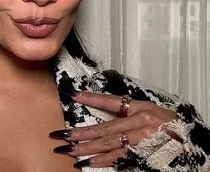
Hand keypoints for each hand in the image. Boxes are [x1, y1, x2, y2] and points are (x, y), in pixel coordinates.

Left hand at [49, 92, 176, 168]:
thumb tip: (110, 117)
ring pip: (108, 142)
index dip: (92, 98)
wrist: (194, 144)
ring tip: (68, 149)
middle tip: (62, 133)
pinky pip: (118, 157)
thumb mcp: (153, 113)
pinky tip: (87, 161)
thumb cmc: (174, 128)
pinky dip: (102, 160)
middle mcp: (139, 121)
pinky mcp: (143, 153)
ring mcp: (141, 138)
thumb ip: (132, 114)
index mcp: (141, 108)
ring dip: (86, 147)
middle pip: (105, 126)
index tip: (74, 95)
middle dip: (81, 131)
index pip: (112, 101)